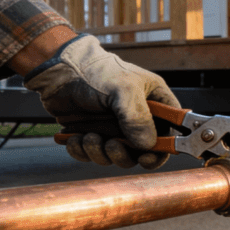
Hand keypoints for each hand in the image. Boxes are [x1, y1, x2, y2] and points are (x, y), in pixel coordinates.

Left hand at [24, 35, 179, 168]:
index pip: (170, 130)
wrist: (59, 71)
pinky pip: (93, 155)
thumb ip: (138, 118)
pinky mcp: (93, 134)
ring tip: (89, 137)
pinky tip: (76, 138)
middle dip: (125, 154)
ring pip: (117, 156)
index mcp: (154, 101)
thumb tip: (147, 145)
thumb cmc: (96, 71)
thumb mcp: (123, 89)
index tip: (147, 158)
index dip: (163, 148)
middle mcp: (137, 117)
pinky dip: (84, 152)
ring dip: (101, 153)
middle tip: (112, 145)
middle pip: (143, 150)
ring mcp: (115, 128)